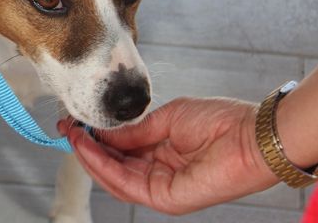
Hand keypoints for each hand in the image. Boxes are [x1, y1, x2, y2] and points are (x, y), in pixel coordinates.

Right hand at [58, 97, 279, 214]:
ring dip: (91, 158)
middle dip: (88, 148)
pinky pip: (128, 185)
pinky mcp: (167, 198)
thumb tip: (104, 131)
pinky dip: (106, 167)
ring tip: (74, 138)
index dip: (97, 138)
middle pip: (114, 167)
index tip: (77, 122)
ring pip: (115, 179)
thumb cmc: (219, 121)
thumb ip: (136, 130)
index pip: (121, 150)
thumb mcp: (167, 118)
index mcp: (161, 153)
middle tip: (68, 130)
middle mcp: (158, 173)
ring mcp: (162, 188)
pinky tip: (91, 149)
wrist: (250, 134)